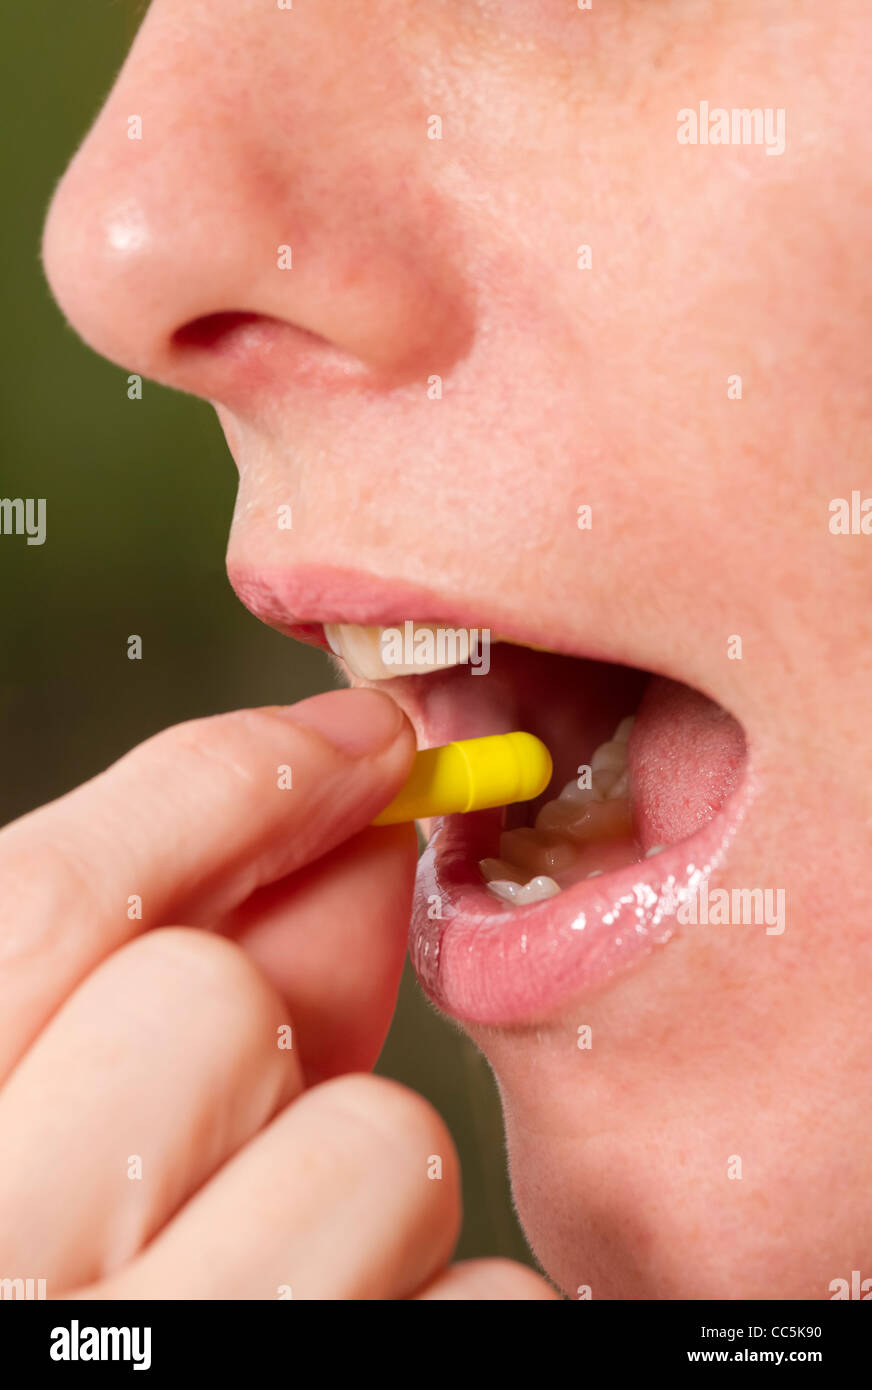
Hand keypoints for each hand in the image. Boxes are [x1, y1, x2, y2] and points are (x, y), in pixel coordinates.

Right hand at [0, 689, 554, 1299]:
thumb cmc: (63, 1274)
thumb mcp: (44, 1136)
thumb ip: (150, 992)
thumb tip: (340, 835)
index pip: (50, 903)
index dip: (219, 786)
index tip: (352, 743)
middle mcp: (10, 1290)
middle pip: (209, 1003)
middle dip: (253, 1032)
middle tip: (220, 1131)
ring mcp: (186, 1374)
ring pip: (378, 1147)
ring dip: (357, 1192)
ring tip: (280, 1278)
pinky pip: (487, 1300)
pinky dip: (449, 1308)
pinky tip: (358, 1338)